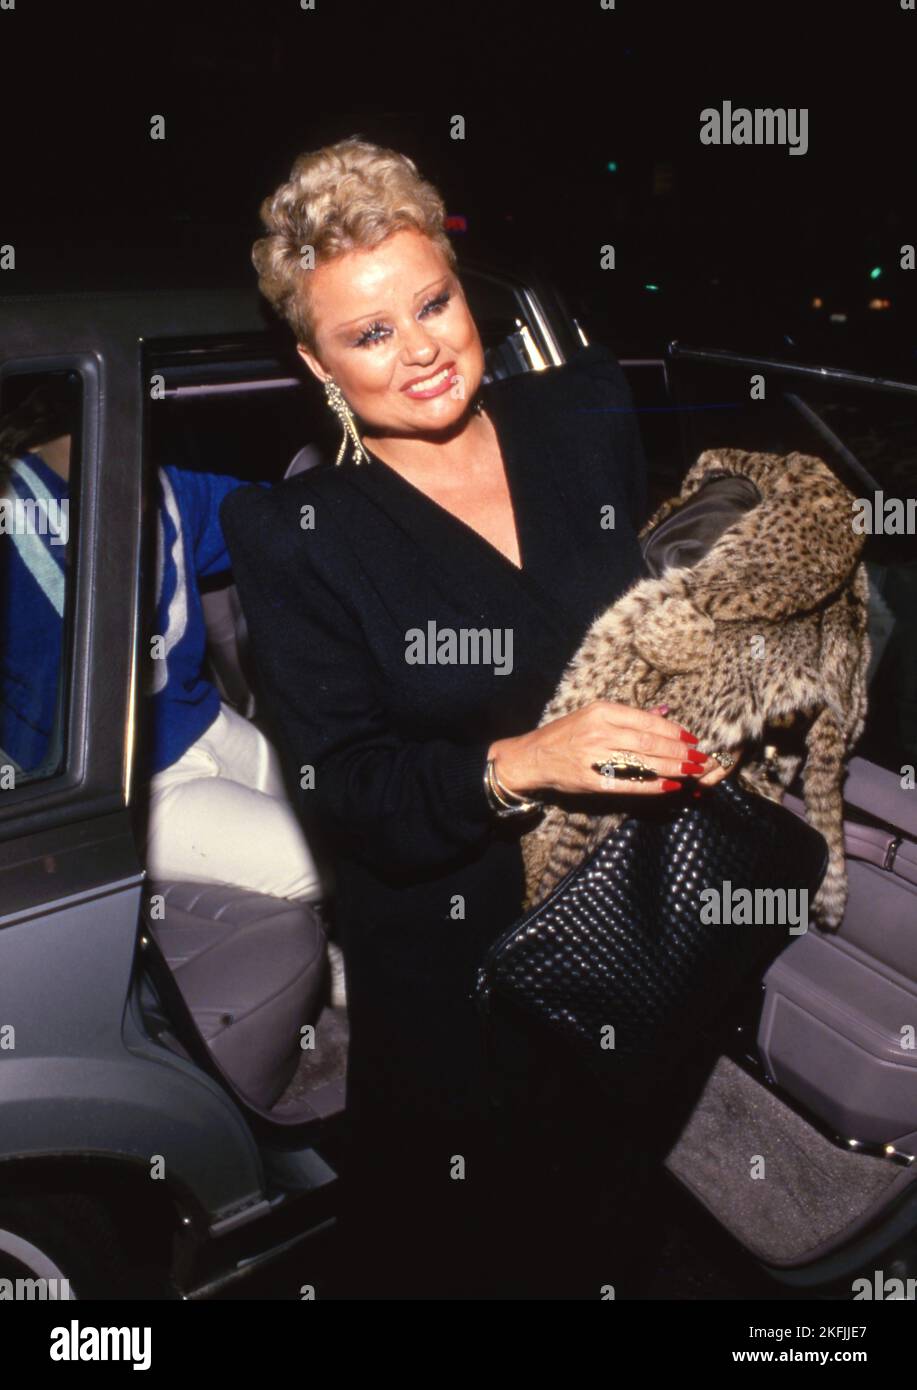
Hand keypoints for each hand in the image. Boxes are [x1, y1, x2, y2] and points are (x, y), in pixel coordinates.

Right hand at [489, 700, 732, 798]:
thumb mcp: (594, 715)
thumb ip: (630, 716)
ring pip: (644, 761)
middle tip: (700, 758)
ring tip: (693, 771)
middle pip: (650, 742)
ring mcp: (596, 756)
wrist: (533, 757)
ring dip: (672, 767)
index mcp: (603, 712)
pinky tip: (669, 785)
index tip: (692, 739)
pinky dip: (652, 785)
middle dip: (679, 751)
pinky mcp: (592, 779)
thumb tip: (665, 712)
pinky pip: (629, 783)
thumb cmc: (566, 735)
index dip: (674, 731)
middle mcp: (600, 732)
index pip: (648, 721)